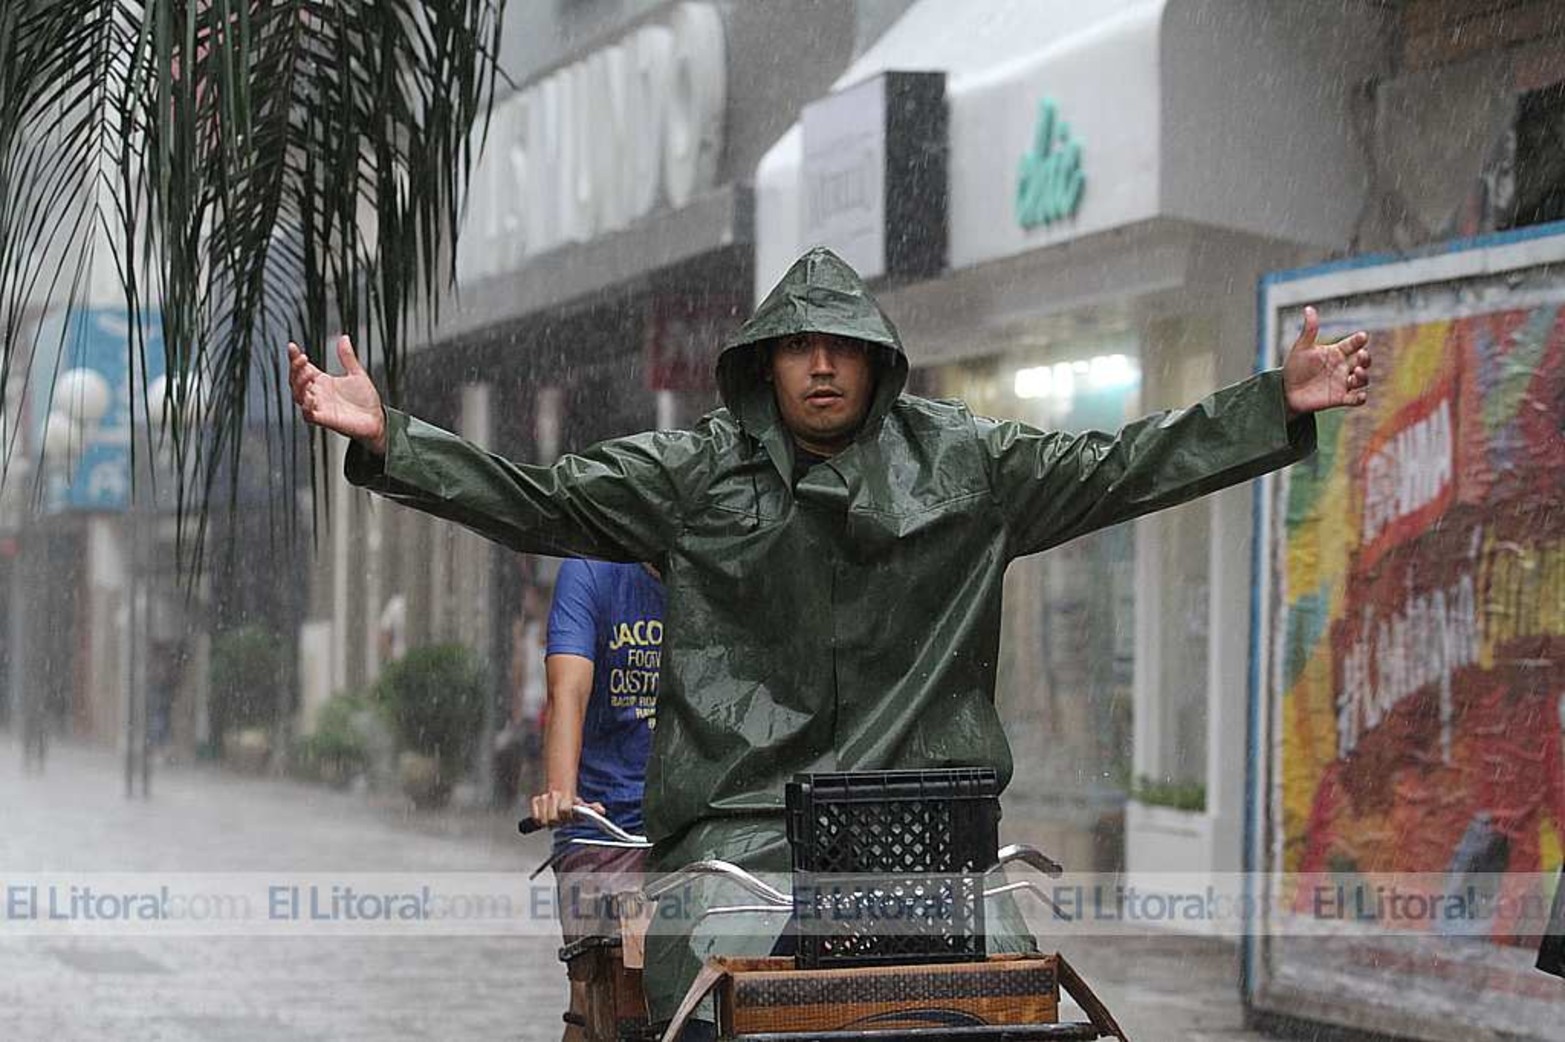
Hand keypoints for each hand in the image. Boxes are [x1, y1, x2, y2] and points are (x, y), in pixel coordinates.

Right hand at [288, 335, 387, 454]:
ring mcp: (319, 407)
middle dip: (295, 369)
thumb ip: (347, 357)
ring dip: (299, 384)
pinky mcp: (325, 420)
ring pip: (298, 396)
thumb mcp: (357, 374)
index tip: (292, 346)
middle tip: (303, 358)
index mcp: (323, 382)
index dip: (294, 358)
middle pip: (296, 381)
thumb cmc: (366, 400)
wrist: (377, 419)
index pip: (302, 369)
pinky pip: (308, 415)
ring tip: (307, 373)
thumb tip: (343, 337)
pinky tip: (310, 397)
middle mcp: (318, 394)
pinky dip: (306, 406)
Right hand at [529, 789, 603, 827]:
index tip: (568, 817)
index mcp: (565, 797)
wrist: (559, 792)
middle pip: (552, 818)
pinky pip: (534, 817)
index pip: (564, 811)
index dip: (566, 816)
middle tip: (561, 820)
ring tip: (554, 818)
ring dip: (548, 821)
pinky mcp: (534, 801)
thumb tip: (601, 811)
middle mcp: (553, 796)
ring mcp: (543, 799)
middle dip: (557, 822)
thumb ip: (592, 808)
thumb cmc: (570, 802)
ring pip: (542, 819)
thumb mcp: (582, 805)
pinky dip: (539, 818)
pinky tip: (546, 816)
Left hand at [1282, 306, 1371, 417]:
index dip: (1359, 340)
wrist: (1285, 391)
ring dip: (1363, 375)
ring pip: (1363, 379)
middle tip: (1360, 354)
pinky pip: (1356, 399)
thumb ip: (1309, 330)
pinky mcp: (1339, 398)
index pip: (1353, 344)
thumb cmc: (1294, 368)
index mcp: (1336, 352)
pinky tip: (1359, 394)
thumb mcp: (1301, 348)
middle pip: (1363, 360)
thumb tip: (1308, 308)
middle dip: (1365, 357)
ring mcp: (1342, 383)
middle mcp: (1342, 367)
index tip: (1362, 336)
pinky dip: (1361, 398)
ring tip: (1356, 371)